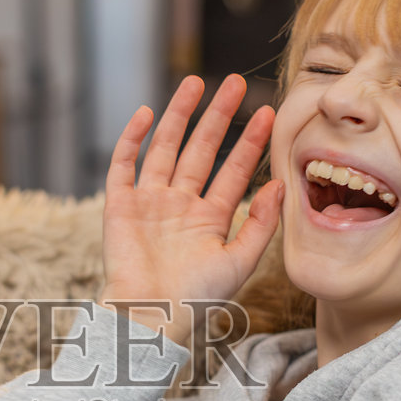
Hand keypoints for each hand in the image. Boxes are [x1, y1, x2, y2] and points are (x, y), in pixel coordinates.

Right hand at [98, 74, 283, 348]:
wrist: (150, 316)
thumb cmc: (196, 299)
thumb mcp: (240, 261)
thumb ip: (262, 224)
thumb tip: (281, 183)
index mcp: (209, 219)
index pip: (234, 171)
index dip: (250, 143)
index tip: (268, 114)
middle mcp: (180, 205)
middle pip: (201, 150)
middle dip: (217, 117)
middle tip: (234, 83)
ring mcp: (149, 202)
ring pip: (166, 148)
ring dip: (178, 115)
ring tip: (195, 83)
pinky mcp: (120, 205)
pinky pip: (124, 164)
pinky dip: (133, 138)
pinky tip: (147, 113)